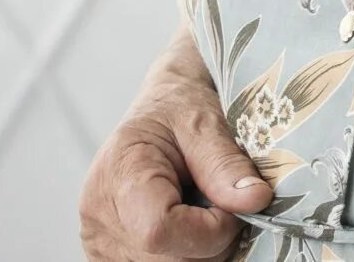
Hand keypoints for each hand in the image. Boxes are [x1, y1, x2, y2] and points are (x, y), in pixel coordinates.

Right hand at [80, 32, 269, 261]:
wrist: (158, 108)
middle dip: (213, 240)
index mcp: (118, 176)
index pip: (159, 230)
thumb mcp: (207, 122)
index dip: (210, 229)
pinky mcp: (110, 256)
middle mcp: (98, 218)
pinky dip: (186, 253)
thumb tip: (255, 201)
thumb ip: (227, 164)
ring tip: (207, 210)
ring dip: (201, 249)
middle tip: (228, 203)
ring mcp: (100, 243)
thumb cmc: (180, 108)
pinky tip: (193, 226)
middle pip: (167, 258)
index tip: (236, 204)